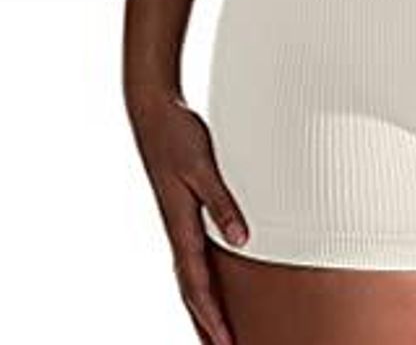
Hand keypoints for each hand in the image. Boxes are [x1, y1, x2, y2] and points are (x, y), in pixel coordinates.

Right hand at [127, 88, 247, 344]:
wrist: (154, 112)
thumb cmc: (178, 137)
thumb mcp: (203, 168)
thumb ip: (223, 203)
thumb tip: (242, 241)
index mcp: (180, 225)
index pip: (196, 283)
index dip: (211, 315)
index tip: (226, 342)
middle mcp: (177, 229)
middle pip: (191, 289)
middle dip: (206, 323)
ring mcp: (178, 220)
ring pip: (190, 274)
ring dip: (202, 305)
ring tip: (216, 332)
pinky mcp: (182, 209)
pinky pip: (193, 254)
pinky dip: (201, 277)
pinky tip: (211, 281)